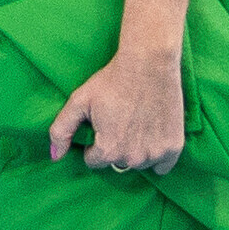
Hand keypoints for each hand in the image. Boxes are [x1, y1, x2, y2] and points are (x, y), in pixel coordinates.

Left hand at [48, 46, 187, 174]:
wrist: (149, 63)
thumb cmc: (112, 81)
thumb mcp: (79, 101)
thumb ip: (61, 131)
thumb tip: (55, 157)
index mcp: (108, 150)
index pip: (94, 161)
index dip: (94, 143)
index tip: (101, 125)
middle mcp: (132, 158)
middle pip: (117, 163)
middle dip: (115, 147)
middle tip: (120, 120)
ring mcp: (155, 154)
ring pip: (139, 164)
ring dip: (136, 150)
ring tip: (136, 123)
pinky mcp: (174, 147)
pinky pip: (162, 166)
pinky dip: (157, 156)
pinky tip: (152, 135)